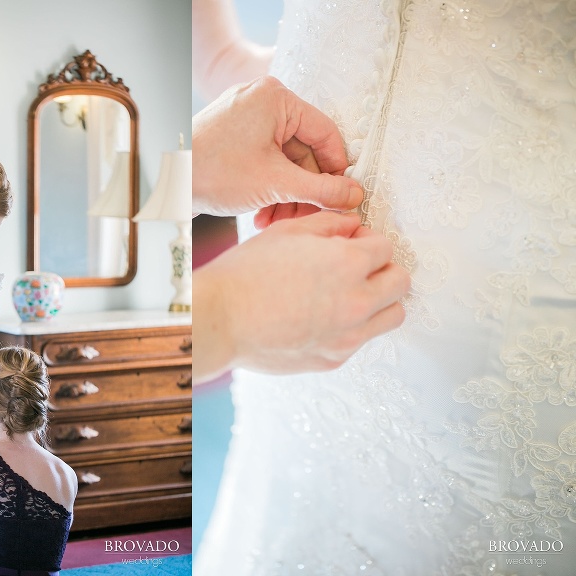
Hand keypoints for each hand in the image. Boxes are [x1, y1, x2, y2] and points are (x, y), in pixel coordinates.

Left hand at [192, 76, 362, 220]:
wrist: (166, 184)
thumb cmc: (212, 172)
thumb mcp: (276, 183)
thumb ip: (321, 190)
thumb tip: (353, 195)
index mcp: (277, 98)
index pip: (325, 133)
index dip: (337, 169)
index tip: (343, 197)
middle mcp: (263, 101)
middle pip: (304, 151)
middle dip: (304, 191)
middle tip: (307, 219)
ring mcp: (247, 119)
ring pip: (285, 161)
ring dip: (286, 195)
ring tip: (278, 222)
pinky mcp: (235, 138)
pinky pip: (266, 162)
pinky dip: (269, 188)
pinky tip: (263, 216)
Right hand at [193, 211, 409, 380]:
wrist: (221, 320)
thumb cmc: (246, 276)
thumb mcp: (287, 233)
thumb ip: (329, 225)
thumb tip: (351, 226)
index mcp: (348, 264)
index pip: (385, 248)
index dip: (368, 241)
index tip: (354, 244)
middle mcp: (357, 301)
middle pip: (400, 282)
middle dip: (383, 269)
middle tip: (360, 268)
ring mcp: (348, 335)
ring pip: (392, 315)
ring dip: (380, 301)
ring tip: (351, 295)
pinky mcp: (334, 358)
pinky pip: (361, 339)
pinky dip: (353, 326)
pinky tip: (325, 316)